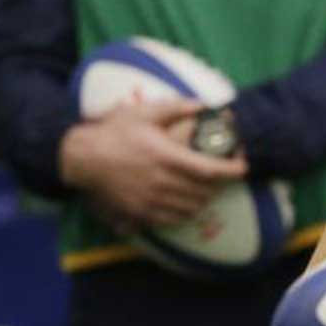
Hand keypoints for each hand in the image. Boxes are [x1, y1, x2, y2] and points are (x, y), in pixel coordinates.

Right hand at [59, 95, 248, 232]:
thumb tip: (203, 105)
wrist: (82, 159)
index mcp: (167, 157)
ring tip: (205, 188)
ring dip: (204, 198)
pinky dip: (187, 212)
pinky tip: (186, 203)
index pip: (209, 169)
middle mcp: (163, 182)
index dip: (232, 170)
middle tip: (221, 174)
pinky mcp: (142, 214)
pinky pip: (175, 219)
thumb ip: (175, 108)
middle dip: (219, 184)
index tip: (243, 166)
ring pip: (193, 207)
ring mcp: (152, 201)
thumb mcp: (143, 113)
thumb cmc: (113, 132)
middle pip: (205, 191)